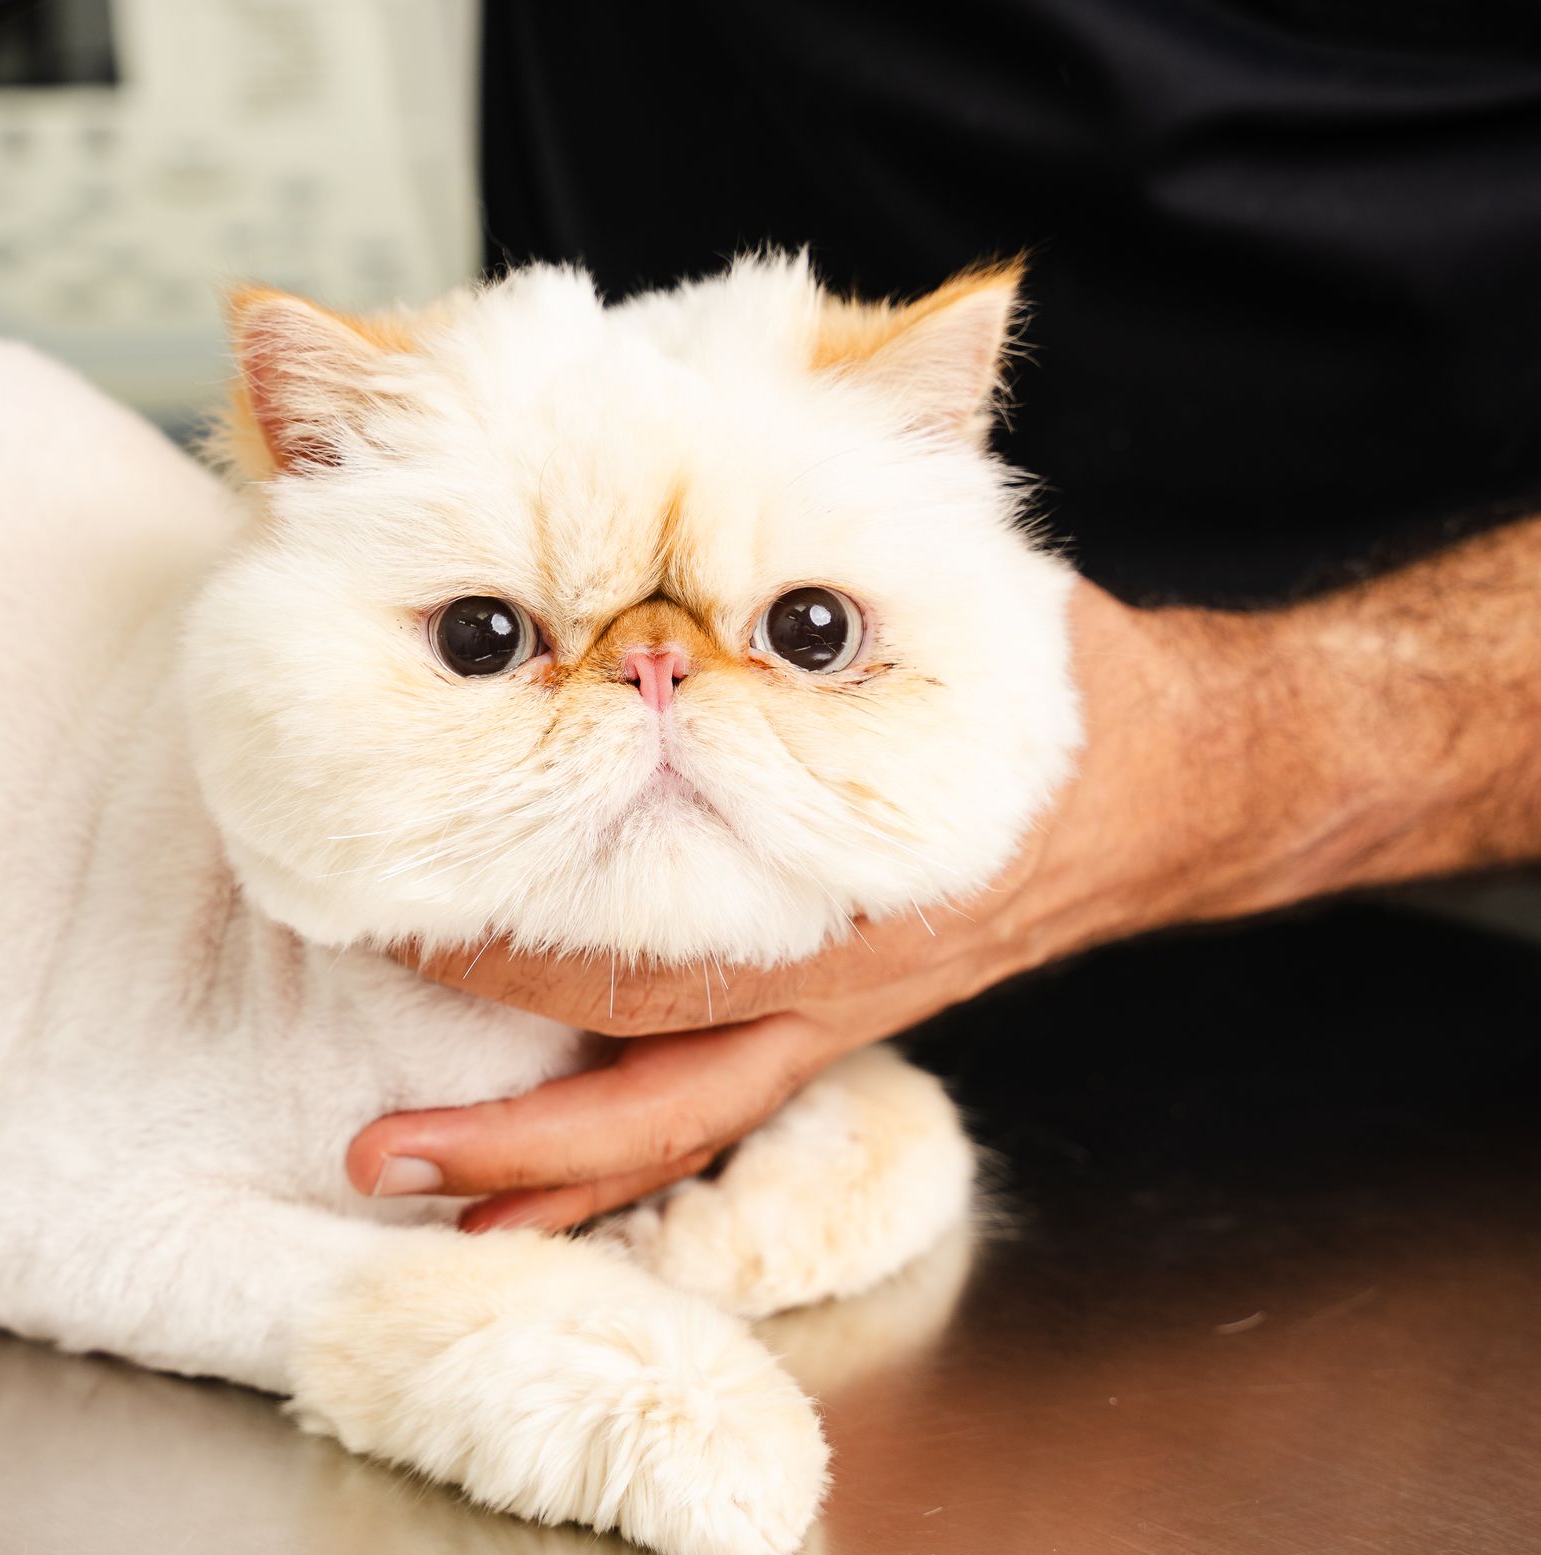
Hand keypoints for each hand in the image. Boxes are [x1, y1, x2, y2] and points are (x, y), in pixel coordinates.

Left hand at [350, 583, 1295, 1230]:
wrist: (1181, 786)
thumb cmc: (1056, 680)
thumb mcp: (961, 581)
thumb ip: (846, 513)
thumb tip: (751, 363)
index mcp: (857, 861)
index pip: (673, 933)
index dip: (536, 941)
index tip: (413, 922)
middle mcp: (834, 966)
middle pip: (660, 1074)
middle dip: (515, 1116)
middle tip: (373, 1150)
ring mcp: (831, 1010)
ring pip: (678, 1119)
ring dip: (542, 1164)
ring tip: (405, 1186)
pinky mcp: (826, 1019)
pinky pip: (708, 1107)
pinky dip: (614, 1159)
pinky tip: (518, 1191)